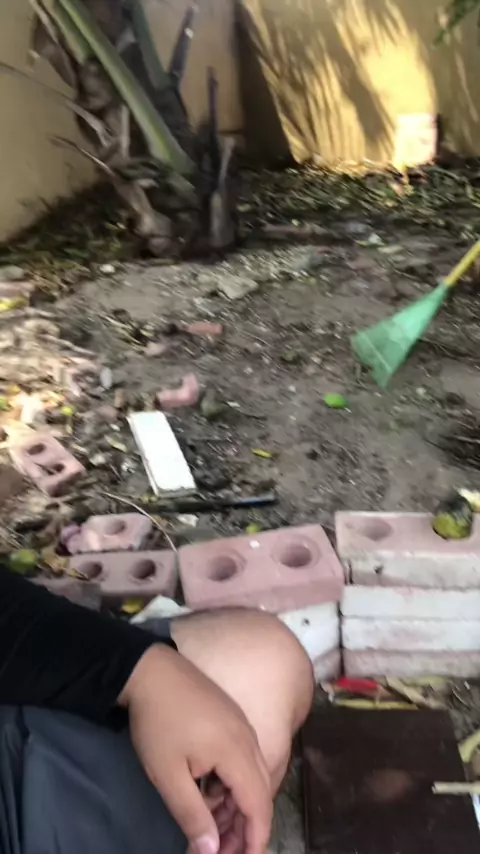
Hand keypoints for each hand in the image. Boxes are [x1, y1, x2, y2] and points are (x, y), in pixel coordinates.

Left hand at [120, 644, 272, 853]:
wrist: (149, 670)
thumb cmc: (157, 723)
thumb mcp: (168, 776)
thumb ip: (193, 816)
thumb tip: (212, 853)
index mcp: (238, 753)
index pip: (259, 805)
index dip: (255, 839)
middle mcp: (248, 738)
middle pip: (258, 792)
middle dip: (244, 827)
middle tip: (220, 852)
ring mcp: (241, 725)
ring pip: (250, 775)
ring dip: (236, 805)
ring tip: (211, 828)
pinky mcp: (231, 718)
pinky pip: (242, 758)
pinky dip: (231, 783)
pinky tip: (208, 794)